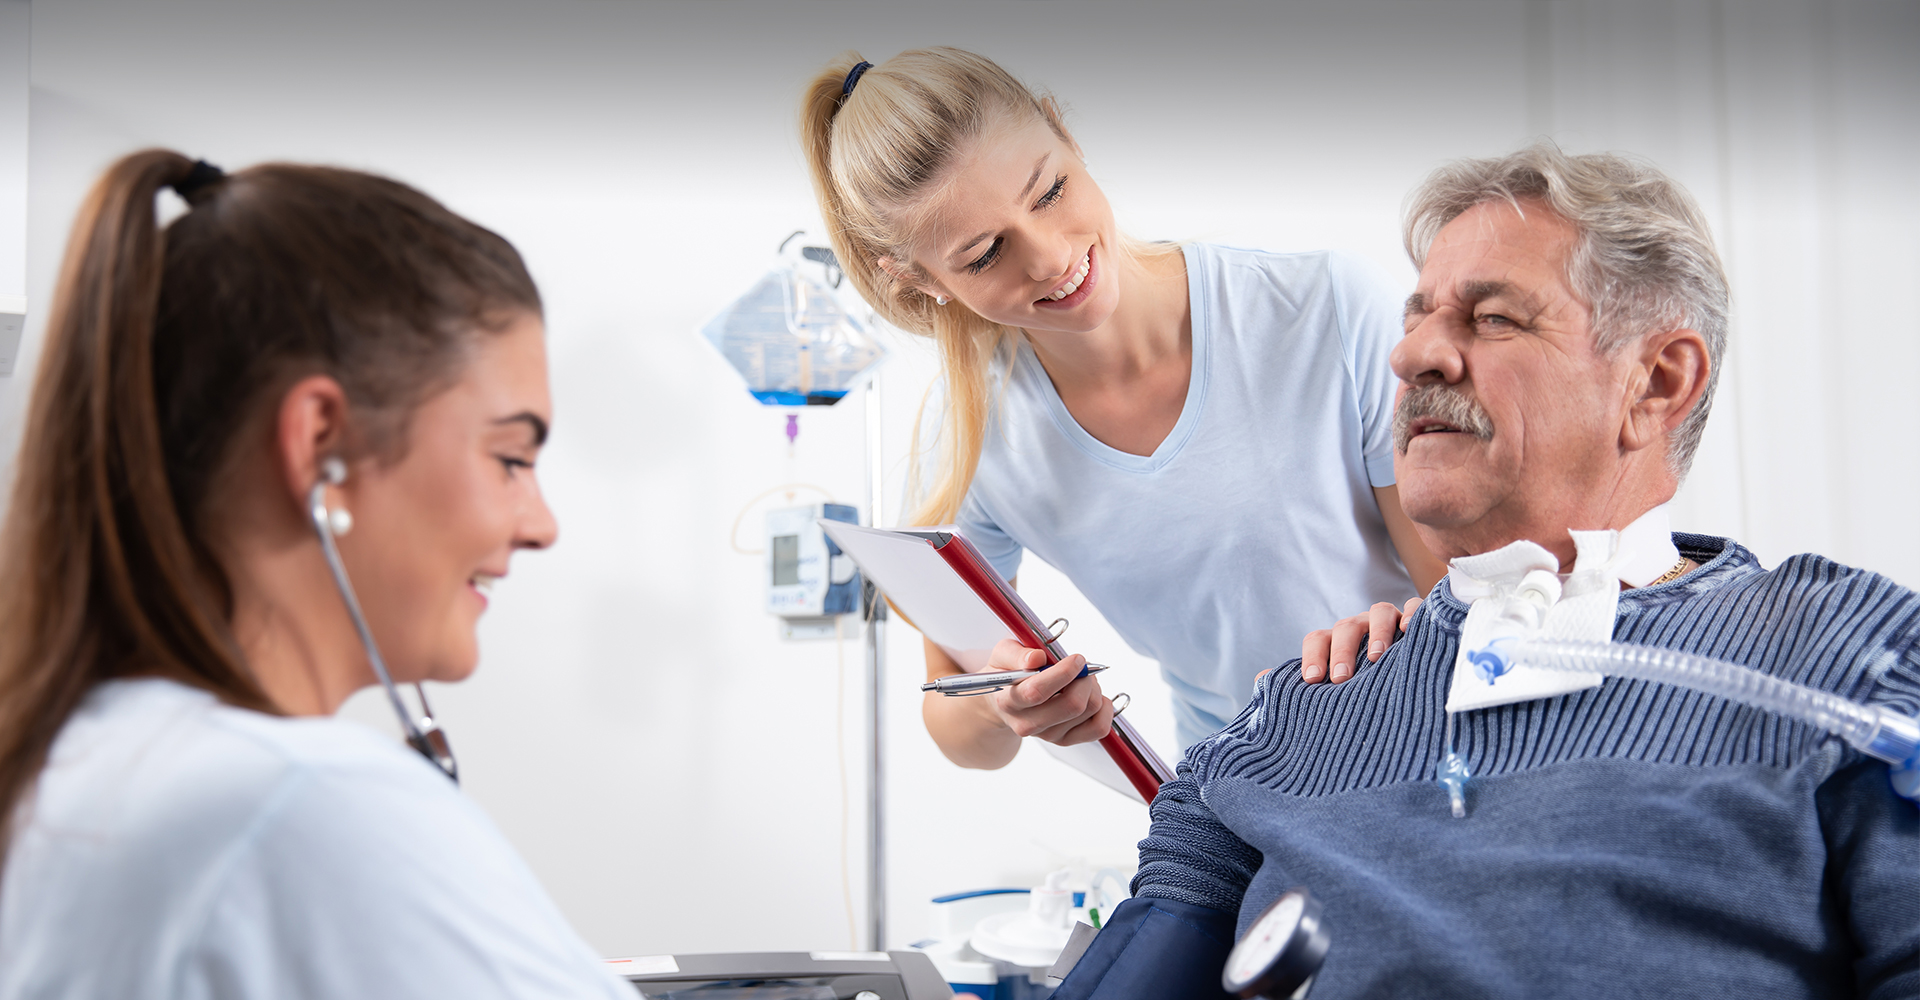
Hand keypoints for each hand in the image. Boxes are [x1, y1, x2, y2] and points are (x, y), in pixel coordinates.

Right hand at [979, 639, 1112, 745]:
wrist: (1006, 703)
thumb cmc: (1010, 674)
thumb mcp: (1003, 655)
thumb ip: (1016, 654)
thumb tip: (1036, 658)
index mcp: (1009, 701)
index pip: (1038, 692)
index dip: (1063, 673)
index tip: (1077, 659)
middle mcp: (1027, 723)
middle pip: (1072, 705)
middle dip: (1084, 679)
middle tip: (1080, 666)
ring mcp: (1049, 735)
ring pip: (1089, 710)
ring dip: (1093, 688)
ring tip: (1080, 679)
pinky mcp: (1066, 740)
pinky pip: (1099, 728)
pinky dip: (1104, 708)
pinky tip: (1091, 696)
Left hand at [1299, 597, 1422, 683]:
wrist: (1409, 680)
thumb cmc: (1368, 687)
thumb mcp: (1347, 688)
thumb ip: (1325, 688)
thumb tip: (1288, 691)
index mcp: (1339, 641)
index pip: (1319, 639)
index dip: (1313, 656)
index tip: (1313, 679)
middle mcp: (1362, 627)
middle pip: (1346, 627)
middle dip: (1342, 651)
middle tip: (1341, 677)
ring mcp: (1389, 620)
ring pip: (1379, 613)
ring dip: (1377, 632)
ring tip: (1376, 656)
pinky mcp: (1417, 619)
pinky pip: (1413, 607)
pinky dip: (1411, 614)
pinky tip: (1408, 630)